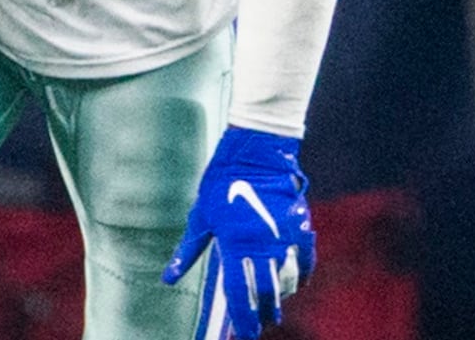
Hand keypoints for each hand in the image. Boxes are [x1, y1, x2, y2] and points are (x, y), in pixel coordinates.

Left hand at [164, 127, 313, 337]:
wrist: (256, 152)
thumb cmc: (222, 182)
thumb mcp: (201, 217)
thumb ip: (188, 251)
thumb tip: (168, 279)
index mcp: (235, 243)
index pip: (237, 291)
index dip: (241, 318)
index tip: (243, 336)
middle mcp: (262, 244)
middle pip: (265, 292)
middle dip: (263, 314)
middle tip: (259, 326)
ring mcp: (285, 236)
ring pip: (287, 280)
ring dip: (280, 298)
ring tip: (273, 309)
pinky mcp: (301, 227)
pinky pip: (306, 261)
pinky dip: (302, 276)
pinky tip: (297, 286)